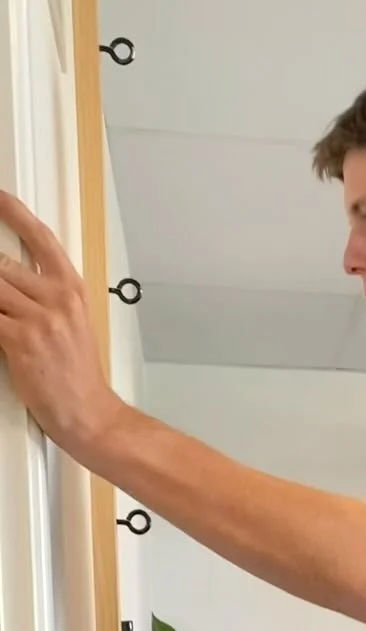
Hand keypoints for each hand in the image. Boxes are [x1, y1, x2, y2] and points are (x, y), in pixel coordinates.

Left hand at [0, 188, 121, 457]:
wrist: (90, 415)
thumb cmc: (78, 378)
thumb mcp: (71, 325)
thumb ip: (43, 296)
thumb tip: (11, 280)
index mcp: (71, 290)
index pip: (40, 238)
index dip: (14, 212)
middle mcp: (57, 298)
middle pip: (2, 261)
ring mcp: (39, 319)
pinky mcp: (21, 341)